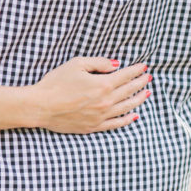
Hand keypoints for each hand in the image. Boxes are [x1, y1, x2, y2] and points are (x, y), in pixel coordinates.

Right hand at [33, 58, 150, 133]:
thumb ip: (98, 63)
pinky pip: (116, 124)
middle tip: (148, 78)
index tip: (144, 67)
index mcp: (103, 84)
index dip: (136, 70)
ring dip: (139, 99)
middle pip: (129, 91)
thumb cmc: (56, 82)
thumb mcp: (76, 64)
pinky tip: (134, 116)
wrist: (42, 106)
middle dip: (140, 83)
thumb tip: (116, 65)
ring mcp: (101, 116)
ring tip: (147, 94)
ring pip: (127, 108)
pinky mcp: (94, 126)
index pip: (125, 76)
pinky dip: (127, 119)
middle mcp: (106, 101)